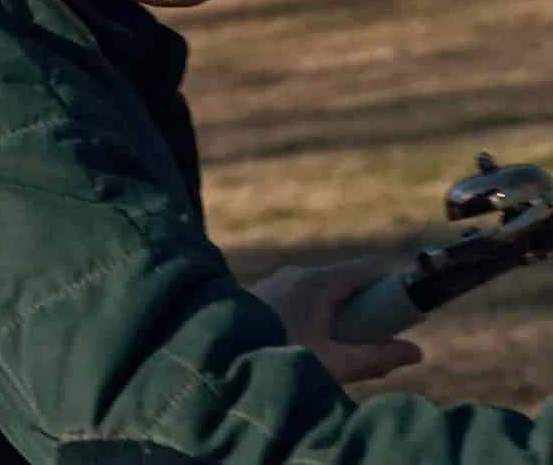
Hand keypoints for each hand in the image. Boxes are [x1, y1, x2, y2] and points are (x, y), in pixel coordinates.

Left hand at [248, 257, 423, 382]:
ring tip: (337, 353)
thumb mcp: (335, 364)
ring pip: (324, 293)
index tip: (404, 317)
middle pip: (349, 283)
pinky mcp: (262, 295)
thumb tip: (416, 351)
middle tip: (369, 344)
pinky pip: (301, 300)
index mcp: (317, 282)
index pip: (370, 269)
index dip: (393, 289)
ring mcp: (277, 283)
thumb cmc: (277, 357)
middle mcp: (297, 274)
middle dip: (366, 311)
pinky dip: (314, 318)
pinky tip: (309, 347)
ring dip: (339, 318)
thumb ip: (377, 357)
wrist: (216, 358)